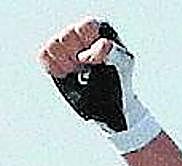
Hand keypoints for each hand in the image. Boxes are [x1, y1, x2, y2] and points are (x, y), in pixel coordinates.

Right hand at [38, 18, 159, 152]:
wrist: (111, 109)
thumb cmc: (121, 88)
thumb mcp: (121, 66)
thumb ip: (111, 53)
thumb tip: (101, 47)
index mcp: (101, 32)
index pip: (86, 25)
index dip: (90, 42)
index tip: (97, 59)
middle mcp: (82, 37)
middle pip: (67, 34)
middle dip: (77, 54)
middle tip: (89, 70)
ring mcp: (67, 49)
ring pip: (54, 45)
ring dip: (66, 63)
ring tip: (80, 74)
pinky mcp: (55, 62)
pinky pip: (44, 57)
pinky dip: (54, 68)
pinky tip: (68, 76)